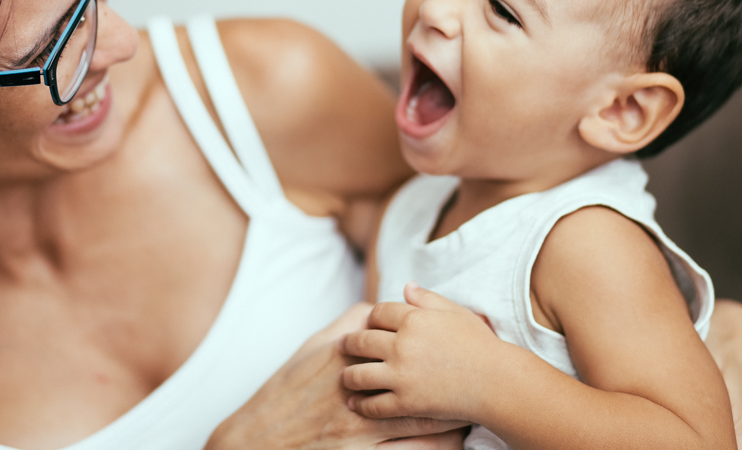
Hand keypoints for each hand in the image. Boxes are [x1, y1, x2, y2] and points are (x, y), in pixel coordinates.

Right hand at [205, 302, 465, 449]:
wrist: (260, 437)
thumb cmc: (288, 389)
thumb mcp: (313, 347)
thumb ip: (347, 322)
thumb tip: (377, 306)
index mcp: (350, 357)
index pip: (403, 342)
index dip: (436, 341)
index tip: (460, 340)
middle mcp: (360, 389)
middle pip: (422, 381)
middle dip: (454, 380)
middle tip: (481, 377)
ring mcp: (362, 426)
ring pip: (424, 420)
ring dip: (454, 415)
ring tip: (476, 409)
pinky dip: (438, 446)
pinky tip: (455, 441)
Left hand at [341, 283, 497, 421]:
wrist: (496, 382)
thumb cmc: (480, 345)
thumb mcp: (455, 312)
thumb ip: (427, 299)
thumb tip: (406, 287)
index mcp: (413, 319)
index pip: (378, 313)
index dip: (371, 318)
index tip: (368, 324)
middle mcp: (402, 344)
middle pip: (362, 340)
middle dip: (349, 343)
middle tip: (343, 346)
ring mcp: (401, 375)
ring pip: (359, 373)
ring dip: (348, 375)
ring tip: (343, 377)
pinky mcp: (406, 402)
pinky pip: (374, 404)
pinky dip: (361, 404)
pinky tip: (356, 403)